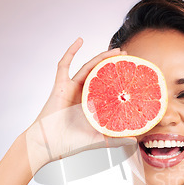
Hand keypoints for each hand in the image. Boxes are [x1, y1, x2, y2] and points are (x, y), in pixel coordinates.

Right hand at [24, 38, 136, 173]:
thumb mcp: (97, 140)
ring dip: (101, 57)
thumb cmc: (69, 142)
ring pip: (88, 67)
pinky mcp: (60, 85)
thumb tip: (135, 139)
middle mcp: (82, 94)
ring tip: (116, 51)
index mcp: (91, 104)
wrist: (48, 144)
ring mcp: (71, 88)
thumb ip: (115, 140)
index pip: (107, 87)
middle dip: (113, 64)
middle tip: (127, 57)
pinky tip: (79, 40)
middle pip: (99, 73)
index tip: (131, 72)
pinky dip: (71, 51)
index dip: (118, 78)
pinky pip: (64, 64)